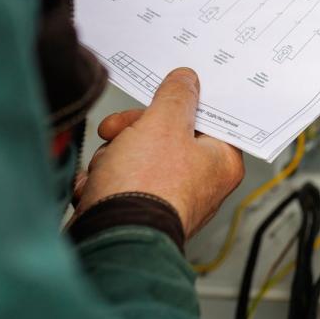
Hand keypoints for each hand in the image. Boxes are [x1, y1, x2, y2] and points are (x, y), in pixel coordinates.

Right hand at [74, 68, 244, 237]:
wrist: (111, 237)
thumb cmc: (148, 189)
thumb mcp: (164, 123)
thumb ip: (176, 96)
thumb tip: (186, 81)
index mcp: (221, 162)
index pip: (206, 119)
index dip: (181, 103)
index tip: (166, 93)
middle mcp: (200, 183)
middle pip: (166, 134)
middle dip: (134, 130)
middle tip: (120, 129)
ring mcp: (168, 197)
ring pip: (136, 154)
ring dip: (115, 154)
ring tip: (110, 168)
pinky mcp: (137, 209)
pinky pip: (118, 179)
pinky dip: (103, 179)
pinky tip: (98, 186)